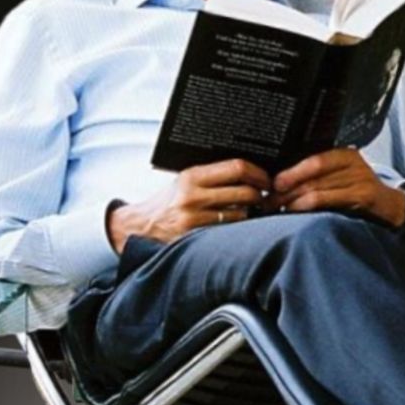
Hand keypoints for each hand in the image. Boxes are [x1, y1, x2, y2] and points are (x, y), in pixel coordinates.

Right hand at [106, 159, 271, 251]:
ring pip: (242, 214)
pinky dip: (239, 228)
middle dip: (261, 195)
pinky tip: (240, 227)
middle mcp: (193, 195)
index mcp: (192, 175)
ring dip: (253, 214)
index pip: (238, 167)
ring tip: (253, 212)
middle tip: (266, 197)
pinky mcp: (193, 237)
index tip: (267, 179)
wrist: (137, 227)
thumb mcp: (185, 182)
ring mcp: (193, 217)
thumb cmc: (168, 203)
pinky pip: (229, 231)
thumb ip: (213, 177)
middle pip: (245, 191)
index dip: (259, 173)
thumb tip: (251, 172)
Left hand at [269, 148, 404, 227]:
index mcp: (346, 155)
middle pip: (313, 177)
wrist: (389, 206)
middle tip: (270, 202)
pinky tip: (298, 213)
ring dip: (294, 202)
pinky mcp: (364, 197)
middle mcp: (354, 164)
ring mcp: (361, 180)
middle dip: (287, 191)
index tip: (273, 184)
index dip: (292, 173)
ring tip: (279, 209)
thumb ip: (319, 175)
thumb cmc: (358, 191)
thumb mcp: (342, 175)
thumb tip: (281, 181)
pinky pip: (329, 201)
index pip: (314, 160)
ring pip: (318, 191)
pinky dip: (309, 208)